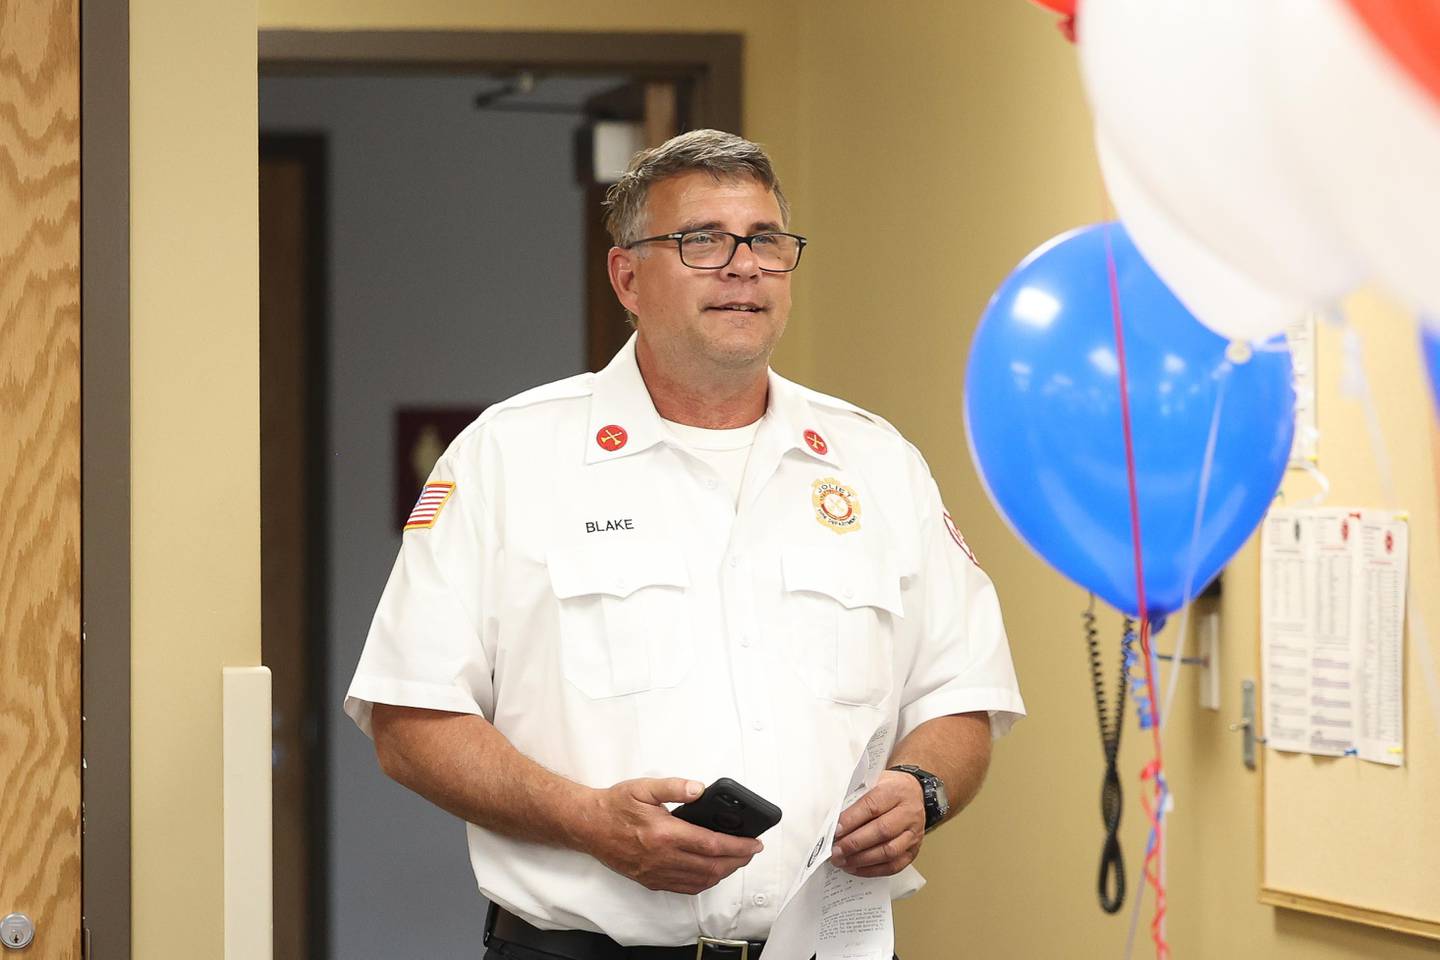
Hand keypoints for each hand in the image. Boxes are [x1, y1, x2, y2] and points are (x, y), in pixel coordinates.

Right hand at [581, 778, 762, 894]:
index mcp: (664, 833)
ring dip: (723, 873)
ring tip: (735, 860)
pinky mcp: (650, 880)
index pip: (711, 844)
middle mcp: (662, 857)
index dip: (737, 846)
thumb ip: (675, 786)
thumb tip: (700, 789)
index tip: (754, 843)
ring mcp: (656, 873)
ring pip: (700, 880)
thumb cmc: (614, 806)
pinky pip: (684, 888)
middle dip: (737, 861)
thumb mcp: (643, 787)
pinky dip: (704, 882)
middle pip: (711, 866)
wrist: (588, 826)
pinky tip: (710, 872)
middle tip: (750, 851)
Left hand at [830, 771, 925, 877]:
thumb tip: (831, 819)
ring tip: (842, 861)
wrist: (913, 793)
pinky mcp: (913, 850)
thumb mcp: (872, 782)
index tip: (834, 831)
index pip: (872, 806)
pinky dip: (873, 870)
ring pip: (889, 851)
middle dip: (854, 844)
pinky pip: (894, 865)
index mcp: (896, 791)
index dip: (851, 820)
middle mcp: (909, 813)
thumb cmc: (887, 788)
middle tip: (835, 851)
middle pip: (882, 831)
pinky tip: (856, 868)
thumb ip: (855, 797)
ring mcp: (914, 833)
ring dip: (862, 860)